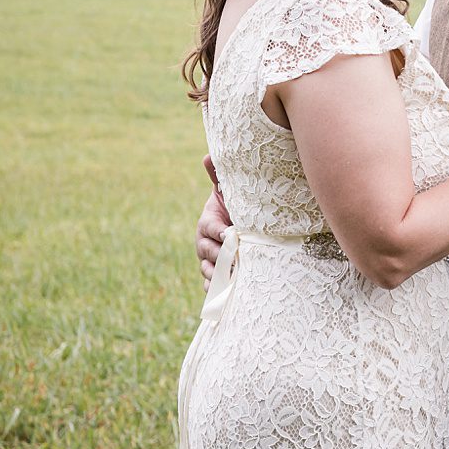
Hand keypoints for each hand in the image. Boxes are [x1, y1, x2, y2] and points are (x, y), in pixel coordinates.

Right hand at [196, 155, 230, 288]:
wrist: (243, 226)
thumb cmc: (238, 207)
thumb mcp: (229, 192)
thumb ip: (219, 176)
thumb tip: (208, 155)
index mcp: (207, 223)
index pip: (210, 228)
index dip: (219, 232)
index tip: (232, 234)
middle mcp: (205, 243)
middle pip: (208, 252)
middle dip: (222, 256)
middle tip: (237, 259)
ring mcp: (209, 260)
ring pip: (208, 270)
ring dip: (219, 275)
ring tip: (233, 277)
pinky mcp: (216, 275)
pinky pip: (212, 286)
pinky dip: (217, 290)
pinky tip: (227, 293)